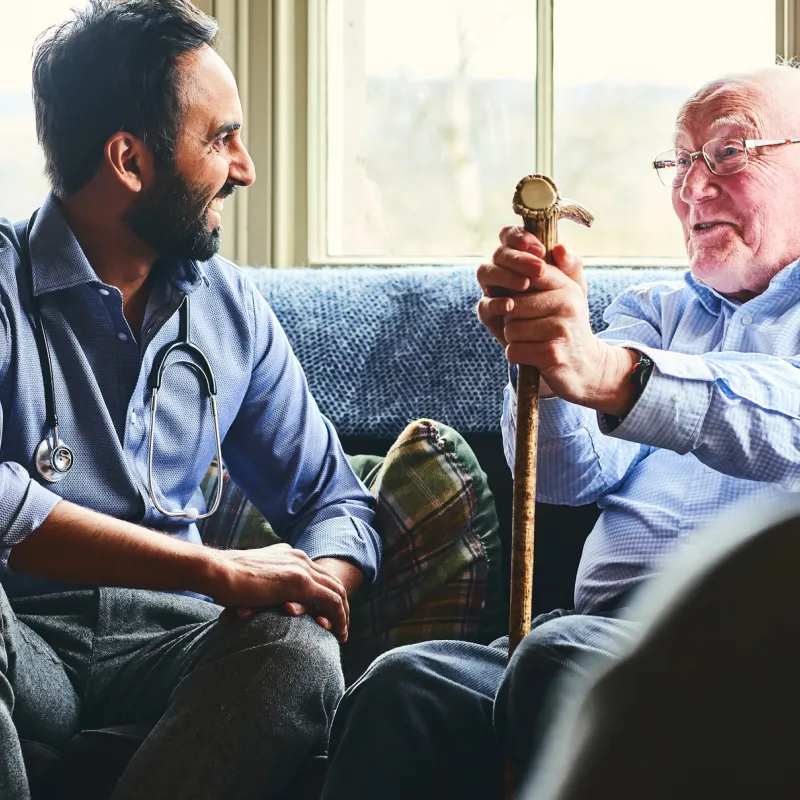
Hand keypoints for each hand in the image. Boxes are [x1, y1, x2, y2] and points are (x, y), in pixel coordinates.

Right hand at [210, 544, 349, 641]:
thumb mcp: (250, 580)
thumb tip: (256, 602)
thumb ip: (262, 586)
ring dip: (343, 613)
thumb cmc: (224, 580)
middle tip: (342, 625)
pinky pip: (331, 601)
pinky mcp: (300, 583)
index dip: (325, 593)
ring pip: (337, 591)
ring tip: (342, 633)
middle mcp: (298, 558)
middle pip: (331, 581)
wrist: (216, 571)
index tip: (326, 612)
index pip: (316, 574)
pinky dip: (339, 616)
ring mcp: (300, 568)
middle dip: (340, 604)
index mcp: (287, 554)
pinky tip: (338, 632)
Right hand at [476, 225, 587, 347]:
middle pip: (498, 253)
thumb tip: (560, 248)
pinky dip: (495, 302)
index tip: (540, 249)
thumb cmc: (566, 307)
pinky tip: (510, 305)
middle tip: (539, 269)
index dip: (520, 237)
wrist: (561, 342)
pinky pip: (484, 304)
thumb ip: (571, 266)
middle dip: (518, 258)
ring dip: (504, 275)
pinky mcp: (488, 314)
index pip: (511, 236)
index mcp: (521, 257)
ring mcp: (493, 291)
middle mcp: (503, 270)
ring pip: (485, 272)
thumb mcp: (574, 286)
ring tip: (525, 285)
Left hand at [477, 226, 635, 413]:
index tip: (515, 292)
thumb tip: (559, 248)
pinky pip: (514, 350)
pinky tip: (532, 355)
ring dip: (514, 338)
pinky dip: (517, 355)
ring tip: (532, 340)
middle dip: (512, 318)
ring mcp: (560, 330)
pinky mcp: (552, 355)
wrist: (586, 367)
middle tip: (527, 325)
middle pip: (513, 304)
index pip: (531, 271)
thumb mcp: (568, 295)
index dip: (513, 279)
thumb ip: (561, 269)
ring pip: (511, 328)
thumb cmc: (567, 327)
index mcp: (566, 286)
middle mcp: (567, 304)